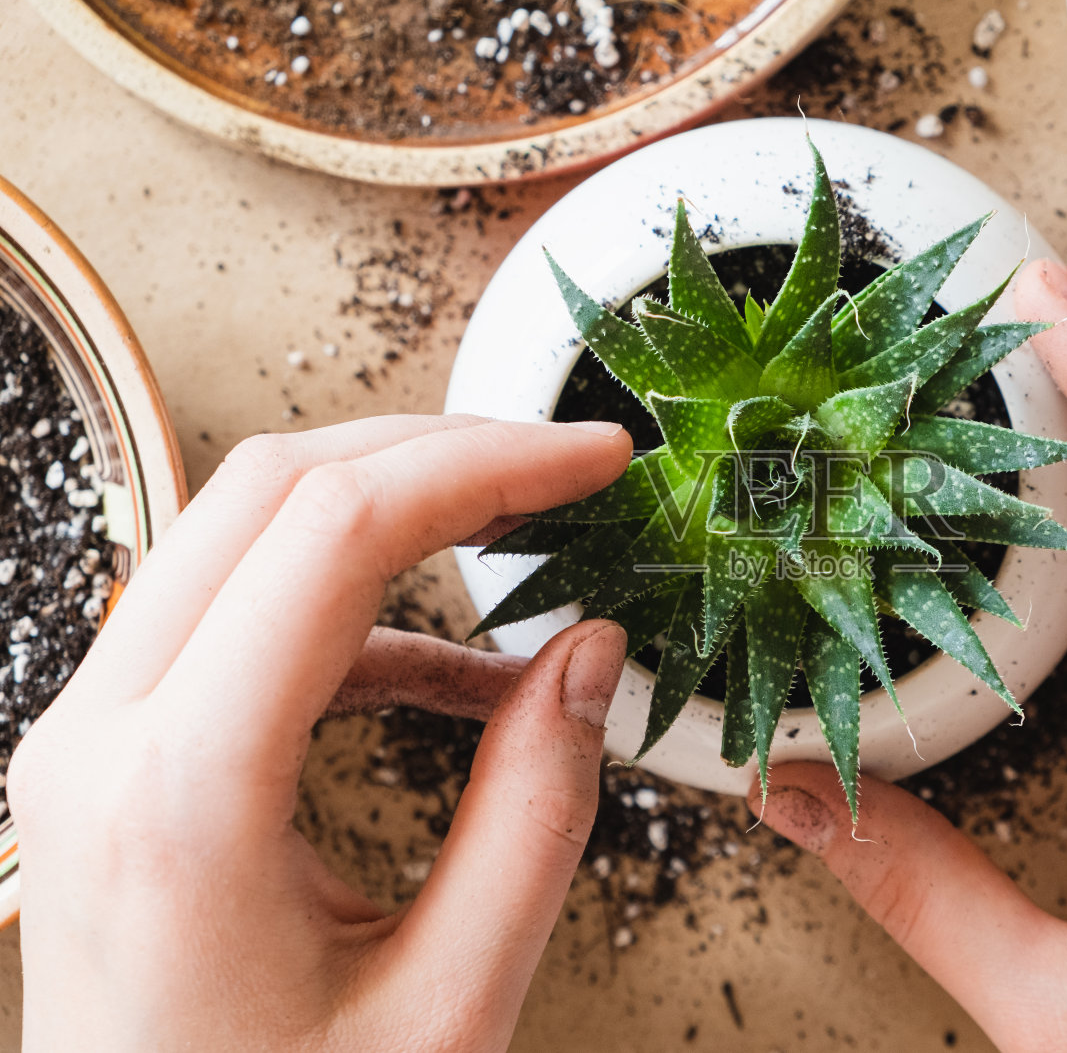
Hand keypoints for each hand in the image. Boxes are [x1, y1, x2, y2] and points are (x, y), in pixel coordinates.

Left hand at [7, 415, 633, 1051]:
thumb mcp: (449, 1002)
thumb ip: (537, 812)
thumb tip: (591, 654)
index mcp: (180, 795)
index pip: (335, 534)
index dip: (486, 468)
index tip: (594, 459)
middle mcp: (102, 740)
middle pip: (271, 489)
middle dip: (438, 452)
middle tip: (564, 466)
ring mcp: (88, 741)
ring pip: (241, 532)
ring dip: (393, 516)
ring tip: (523, 540)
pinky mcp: (112, 758)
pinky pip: (239, 623)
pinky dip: (360, 616)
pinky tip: (463, 678)